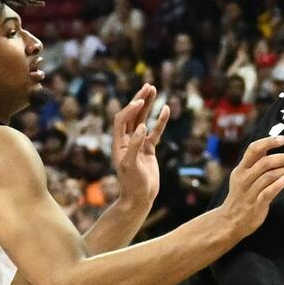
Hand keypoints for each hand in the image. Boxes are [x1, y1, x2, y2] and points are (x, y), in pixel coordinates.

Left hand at [112, 84, 169, 208]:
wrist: (139, 198)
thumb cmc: (131, 183)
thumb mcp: (130, 165)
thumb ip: (134, 145)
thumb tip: (141, 127)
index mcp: (118, 143)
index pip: (122, 120)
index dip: (130, 109)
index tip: (140, 102)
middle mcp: (126, 140)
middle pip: (131, 115)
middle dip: (139, 100)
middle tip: (148, 86)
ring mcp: (138, 143)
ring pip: (143, 119)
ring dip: (148, 105)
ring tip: (154, 89)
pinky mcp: (148, 149)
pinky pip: (155, 132)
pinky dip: (160, 121)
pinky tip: (166, 109)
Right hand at [218, 135, 283, 237]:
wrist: (229, 221)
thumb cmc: (241, 196)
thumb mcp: (243, 176)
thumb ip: (255, 162)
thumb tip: (268, 145)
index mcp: (241, 169)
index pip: (253, 149)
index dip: (268, 142)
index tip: (283, 139)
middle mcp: (244, 178)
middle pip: (265, 162)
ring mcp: (249, 192)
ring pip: (269, 176)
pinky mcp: (256, 205)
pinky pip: (267, 193)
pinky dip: (277, 185)